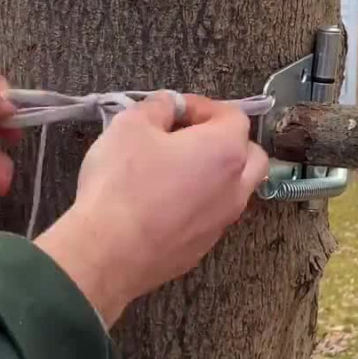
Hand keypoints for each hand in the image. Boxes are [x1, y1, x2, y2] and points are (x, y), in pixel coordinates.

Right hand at [35, 93, 267, 325]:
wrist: (107, 253)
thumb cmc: (122, 183)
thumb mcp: (130, 126)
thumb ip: (157, 107)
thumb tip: (168, 105)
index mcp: (225, 151)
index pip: (233, 116)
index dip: (203, 107)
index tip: (175, 110)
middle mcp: (235, 188)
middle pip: (249, 156)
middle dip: (223, 141)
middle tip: (186, 138)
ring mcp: (221, 223)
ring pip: (233, 190)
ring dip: (213, 174)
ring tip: (173, 171)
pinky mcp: (201, 249)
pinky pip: (210, 217)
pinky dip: (196, 204)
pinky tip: (161, 204)